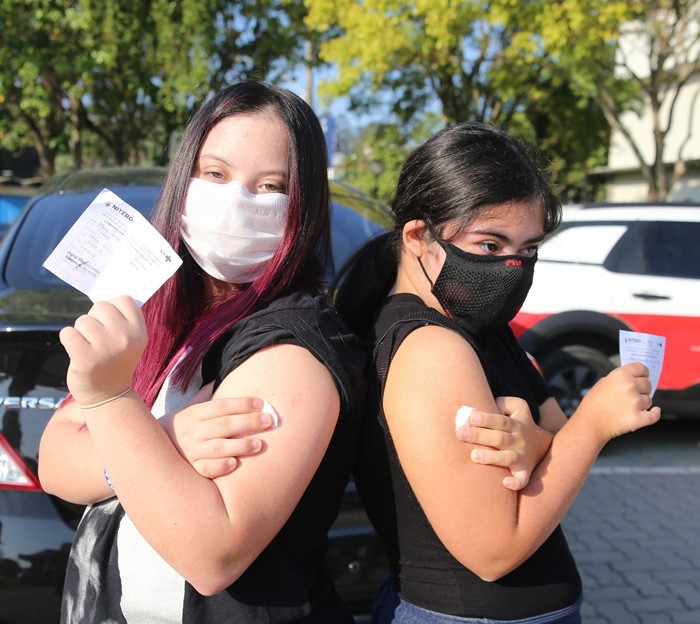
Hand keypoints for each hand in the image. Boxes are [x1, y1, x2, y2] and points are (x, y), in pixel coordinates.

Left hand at [59, 296, 145, 406]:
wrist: (108, 396)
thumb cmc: (115, 362)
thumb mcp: (129, 341)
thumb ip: (122, 320)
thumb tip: (105, 299)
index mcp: (139, 332)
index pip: (124, 300)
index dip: (112, 307)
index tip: (110, 323)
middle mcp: (125, 338)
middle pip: (101, 307)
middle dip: (94, 319)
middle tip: (97, 338)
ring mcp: (105, 348)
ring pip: (82, 320)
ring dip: (80, 331)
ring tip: (89, 347)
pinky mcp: (85, 358)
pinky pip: (67, 333)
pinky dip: (68, 339)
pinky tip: (76, 351)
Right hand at [160, 384, 274, 478]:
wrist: (154, 449)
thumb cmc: (183, 425)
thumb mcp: (191, 407)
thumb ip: (207, 395)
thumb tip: (224, 375)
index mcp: (194, 413)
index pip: (221, 406)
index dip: (241, 404)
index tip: (261, 403)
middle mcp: (193, 431)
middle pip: (224, 425)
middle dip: (248, 422)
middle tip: (269, 421)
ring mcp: (191, 451)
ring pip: (218, 447)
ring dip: (241, 445)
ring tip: (260, 444)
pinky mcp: (191, 468)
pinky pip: (206, 469)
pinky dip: (220, 466)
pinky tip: (235, 463)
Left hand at [456, 397, 552, 490]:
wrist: (542, 444)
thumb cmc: (519, 422)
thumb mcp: (517, 407)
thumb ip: (503, 403)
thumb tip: (484, 408)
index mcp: (515, 424)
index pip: (500, 421)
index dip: (486, 419)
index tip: (471, 417)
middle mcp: (518, 440)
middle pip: (499, 438)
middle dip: (480, 436)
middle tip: (461, 434)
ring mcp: (521, 457)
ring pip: (507, 458)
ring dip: (491, 458)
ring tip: (474, 456)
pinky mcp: (524, 472)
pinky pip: (522, 480)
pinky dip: (516, 483)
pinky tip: (505, 483)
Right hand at [578, 362, 660, 442]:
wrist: (589, 424)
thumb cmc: (593, 404)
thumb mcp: (603, 383)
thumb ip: (620, 379)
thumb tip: (634, 379)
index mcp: (620, 375)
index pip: (641, 368)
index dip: (643, 372)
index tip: (644, 376)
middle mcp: (629, 386)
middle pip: (647, 384)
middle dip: (643, 389)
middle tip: (634, 394)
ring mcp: (635, 403)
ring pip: (649, 400)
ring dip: (642, 403)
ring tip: (628, 407)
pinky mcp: (638, 418)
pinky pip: (654, 415)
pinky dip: (655, 414)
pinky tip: (654, 411)